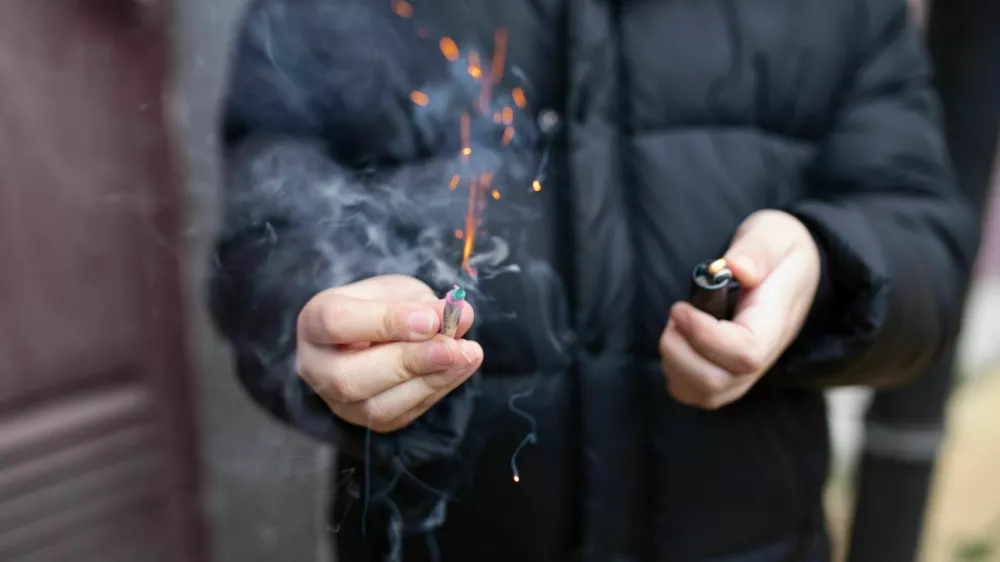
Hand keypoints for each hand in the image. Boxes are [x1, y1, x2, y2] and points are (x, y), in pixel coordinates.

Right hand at [296, 274, 481, 431]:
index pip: (338, 323)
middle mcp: (317, 367)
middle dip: (409, 362)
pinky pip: (402, 414)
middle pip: (351, 377)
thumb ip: (425, 304)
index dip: (386, 322)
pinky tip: (462, 366)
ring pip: (377, 406)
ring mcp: (339, 401)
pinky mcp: (368, 421)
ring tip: (467, 354)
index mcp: (315, 321)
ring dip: (430, 381)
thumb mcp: (399, 292)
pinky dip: (438, 389)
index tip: (429, 319)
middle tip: (452, 346)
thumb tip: (461, 315)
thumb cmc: (381, 305)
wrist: (373, 332)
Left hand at [659, 210, 820, 409]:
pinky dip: (676, 375)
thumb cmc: (781, 251)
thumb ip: (757, 250)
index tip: (681, 308)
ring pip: (706, 393)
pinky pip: (698, 394)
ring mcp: (746, 371)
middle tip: (675, 315)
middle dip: (680, 352)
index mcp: (775, 321)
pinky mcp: (729, 375)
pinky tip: (678, 342)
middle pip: (719, 383)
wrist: (792, 269)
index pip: (745, 353)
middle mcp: (763, 355)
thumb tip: (737, 268)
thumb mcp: (775, 234)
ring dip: (675, 363)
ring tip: (676, 326)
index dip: (705, 337)